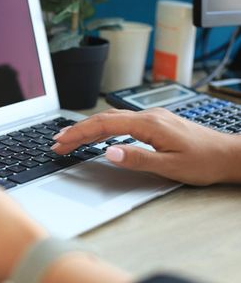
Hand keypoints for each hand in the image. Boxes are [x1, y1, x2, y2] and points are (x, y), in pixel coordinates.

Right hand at [52, 108, 240, 185]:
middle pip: (103, 119)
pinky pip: (121, 122)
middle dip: (77, 130)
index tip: (62, 141)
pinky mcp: (154, 123)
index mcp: (148, 124)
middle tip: (57, 141)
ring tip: (70, 138)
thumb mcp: (170, 166)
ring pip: (111, 119)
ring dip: (88, 128)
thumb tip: (108, 152)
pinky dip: (103, 128)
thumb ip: (137, 158)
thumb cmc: (203, 161)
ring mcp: (151, 118)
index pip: (104, 125)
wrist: (228, 155)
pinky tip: (97, 135)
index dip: (79, 133)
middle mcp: (148, 117)